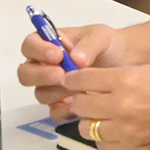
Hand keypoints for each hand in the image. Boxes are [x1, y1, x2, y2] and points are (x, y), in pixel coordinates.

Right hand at [18, 23, 133, 118]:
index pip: (30, 45)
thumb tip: (76, 59)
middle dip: (41, 75)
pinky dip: (65, 109)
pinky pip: (54, 112)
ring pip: (40, 94)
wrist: (123, 63)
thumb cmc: (107, 45)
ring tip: (78, 87)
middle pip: (26, 73)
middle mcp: (46, 66)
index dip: (38, 50)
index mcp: (50, 44)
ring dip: (57, 92)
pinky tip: (79, 102)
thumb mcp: (101, 36)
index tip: (57, 54)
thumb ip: (88, 45)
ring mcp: (52, 87)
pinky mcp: (62, 105)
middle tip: (61, 75)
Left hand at [58, 65, 149, 149]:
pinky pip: (102, 145)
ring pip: (86, 127)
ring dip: (90, 120)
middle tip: (86, 96)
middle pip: (80, 104)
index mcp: (127, 79)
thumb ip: (119, 77)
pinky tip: (114, 129)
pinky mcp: (131, 148)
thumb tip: (94, 82)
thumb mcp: (149, 70)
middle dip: (80, 99)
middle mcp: (122, 105)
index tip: (70, 79)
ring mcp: (125, 129)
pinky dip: (103, 138)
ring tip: (102, 114)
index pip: (83, 79)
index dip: (73, 78)